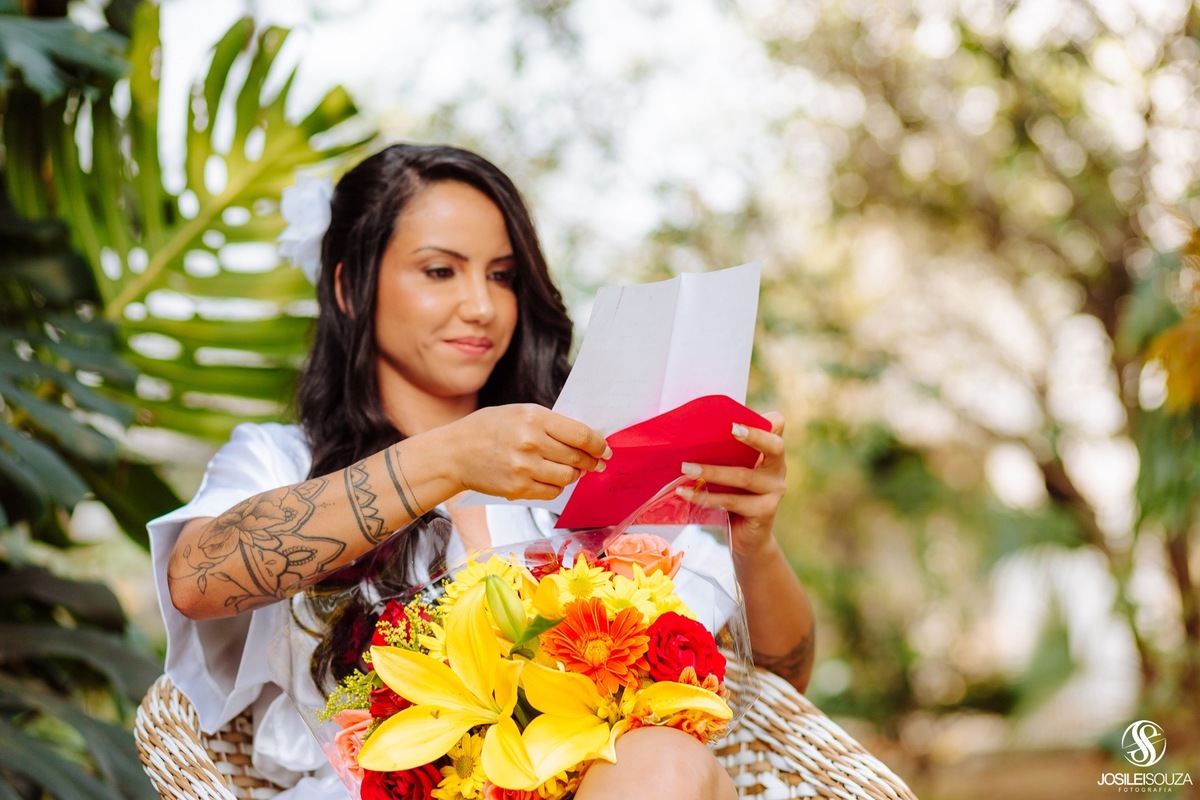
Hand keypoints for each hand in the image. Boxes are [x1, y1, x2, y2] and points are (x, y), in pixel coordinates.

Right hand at [448, 404, 610, 500]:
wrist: (455, 452)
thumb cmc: (487, 429)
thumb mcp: (519, 413)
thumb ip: (550, 425)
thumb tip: (585, 440)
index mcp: (533, 417)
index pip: (581, 434)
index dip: (598, 444)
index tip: (604, 449)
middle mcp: (530, 442)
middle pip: (577, 457)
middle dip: (590, 461)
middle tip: (594, 462)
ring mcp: (524, 467)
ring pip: (568, 477)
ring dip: (574, 475)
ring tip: (570, 470)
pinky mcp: (518, 488)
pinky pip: (552, 492)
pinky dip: (557, 487)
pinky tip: (550, 478)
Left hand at [678, 411, 785, 557]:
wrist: (747, 538)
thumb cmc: (735, 497)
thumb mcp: (733, 472)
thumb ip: (727, 454)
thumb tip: (691, 434)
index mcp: (771, 454)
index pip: (777, 427)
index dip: (762, 423)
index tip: (736, 421)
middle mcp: (778, 470)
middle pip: (774, 447)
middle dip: (753, 436)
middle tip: (729, 429)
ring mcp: (774, 492)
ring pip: (744, 477)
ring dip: (711, 471)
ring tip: (686, 468)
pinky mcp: (764, 512)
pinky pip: (731, 501)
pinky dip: (705, 497)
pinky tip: (685, 492)